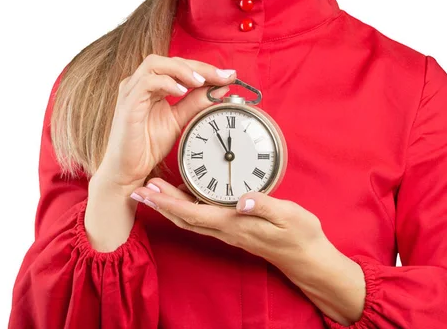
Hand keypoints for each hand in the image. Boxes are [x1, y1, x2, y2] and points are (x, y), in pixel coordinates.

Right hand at [94, 54, 236, 191]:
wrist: (129, 170)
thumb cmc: (148, 144)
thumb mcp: (180, 120)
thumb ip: (197, 102)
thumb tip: (220, 88)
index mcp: (152, 84)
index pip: (180, 65)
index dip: (205, 68)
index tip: (228, 75)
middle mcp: (139, 83)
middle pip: (170, 60)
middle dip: (199, 67)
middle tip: (221, 76)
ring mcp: (131, 91)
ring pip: (155, 64)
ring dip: (182, 70)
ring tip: (201, 82)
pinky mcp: (127, 104)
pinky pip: (146, 83)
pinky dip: (166, 83)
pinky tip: (181, 92)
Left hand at [130, 178, 326, 272]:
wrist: (307, 257)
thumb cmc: (299, 235)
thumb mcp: (288, 215)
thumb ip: (265, 205)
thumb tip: (242, 199)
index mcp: (234, 224)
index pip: (193, 214)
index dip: (168, 203)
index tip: (149, 192)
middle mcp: (226, 229)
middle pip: (185, 217)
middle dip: (160, 204)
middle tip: (140, 189)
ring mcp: (229, 230)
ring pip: (191, 218)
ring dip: (169, 205)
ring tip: (153, 191)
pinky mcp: (234, 227)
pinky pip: (203, 217)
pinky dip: (187, 206)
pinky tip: (185, 195)